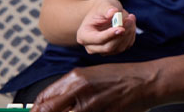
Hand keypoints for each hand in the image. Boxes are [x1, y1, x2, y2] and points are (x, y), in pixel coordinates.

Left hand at [30, 63, 155, 111]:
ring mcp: (91, 106)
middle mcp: (79, 91)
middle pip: (45, 111)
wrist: (147, 81)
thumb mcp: (93, 75)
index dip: (36, 110)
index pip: (43, 99)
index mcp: (75, 77)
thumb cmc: (122, 77)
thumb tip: (50, 104)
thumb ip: (71, 89)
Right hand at [76, 0, 136, 54]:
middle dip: (122, 34)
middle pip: (109, 47)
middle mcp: (92, 47)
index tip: (121, 28)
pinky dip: (131, 34)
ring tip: (130, 17)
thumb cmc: (101, 7)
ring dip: (129, 32)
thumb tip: (113, 13)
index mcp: (84, 35)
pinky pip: (127, 45)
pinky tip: (130, 23)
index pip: (97, 39)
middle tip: (130, 18)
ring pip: (120, 47)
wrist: (104, 12)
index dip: (109, 35)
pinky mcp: (116, 49)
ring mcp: (104, 50)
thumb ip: (107, 8)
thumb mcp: (103, 3)